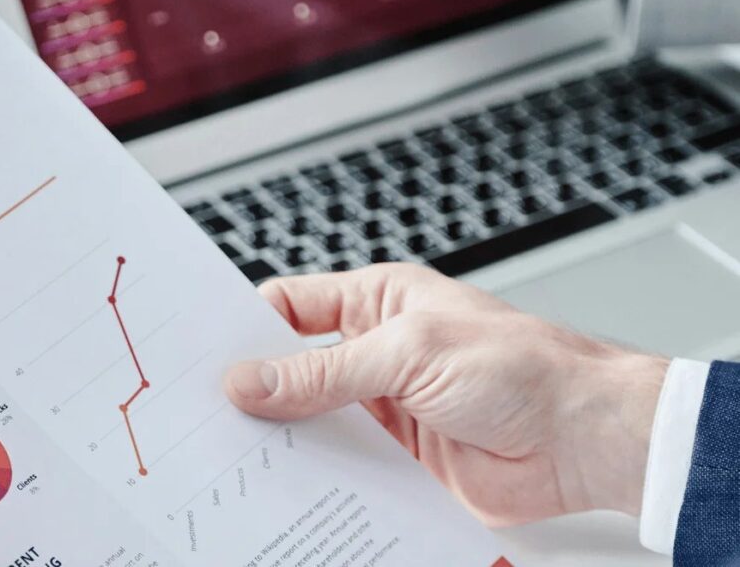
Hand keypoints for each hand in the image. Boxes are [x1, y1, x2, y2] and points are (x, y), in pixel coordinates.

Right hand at [224, 264, 667, 525]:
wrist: (582, 438)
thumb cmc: (521, 365)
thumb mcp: (409, 352)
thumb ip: (326, 371)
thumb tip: (254, 380)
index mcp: (376, 301)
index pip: (291, 306)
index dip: (246, 325)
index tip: (206, 351)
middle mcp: (374, 351)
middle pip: (294, 368)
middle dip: (258, 388)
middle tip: (211, 409)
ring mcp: (383, 406)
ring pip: (312, 420)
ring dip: (285, 437)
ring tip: (241, 453)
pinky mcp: (396, 456)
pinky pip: (341, 464)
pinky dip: (317, 476)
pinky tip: (293, 485)